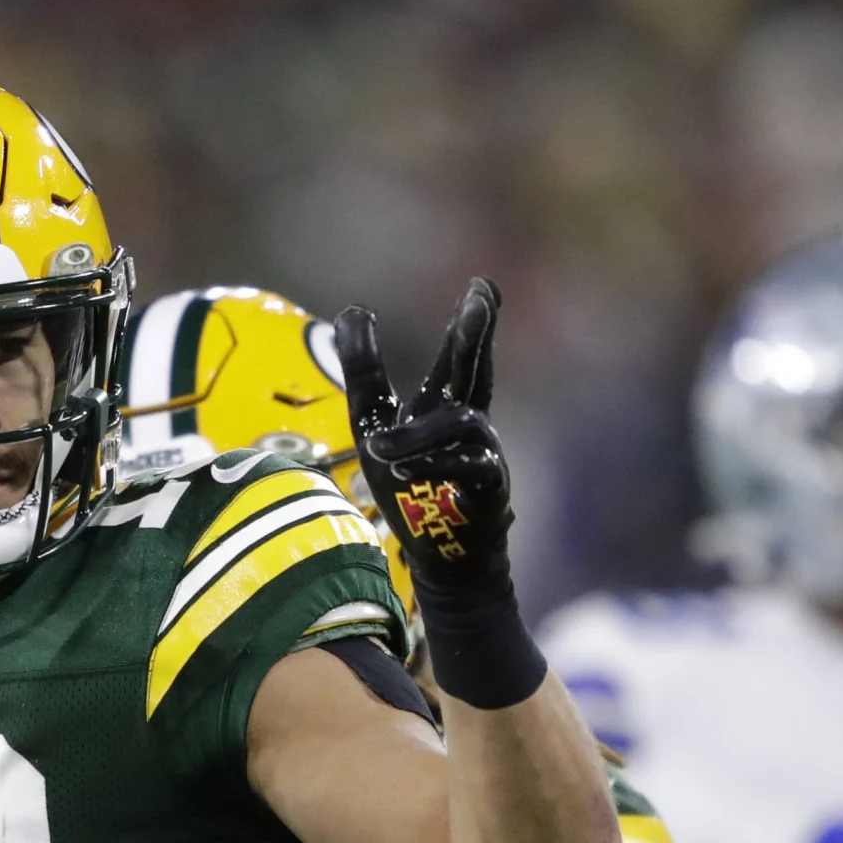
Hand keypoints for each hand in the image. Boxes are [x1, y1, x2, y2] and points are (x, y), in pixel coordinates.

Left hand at [334, 277, 510, 591]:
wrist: (442, 557)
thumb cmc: (413, 488)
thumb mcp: (376, 424)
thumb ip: (366, 372)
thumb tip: (356, 307)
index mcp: (449, 408)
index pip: (460, 360)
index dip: (472, 324)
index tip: (482, 285)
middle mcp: (473, 426)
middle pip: (475, 372)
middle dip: (475, 335)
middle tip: (481, 297)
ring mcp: (484, 457)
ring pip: (458, 425)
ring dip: (417, 434)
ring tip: (380, 446)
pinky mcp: (486, 493)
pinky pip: (468, 469)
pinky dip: (436, 466)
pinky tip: (407, 472)